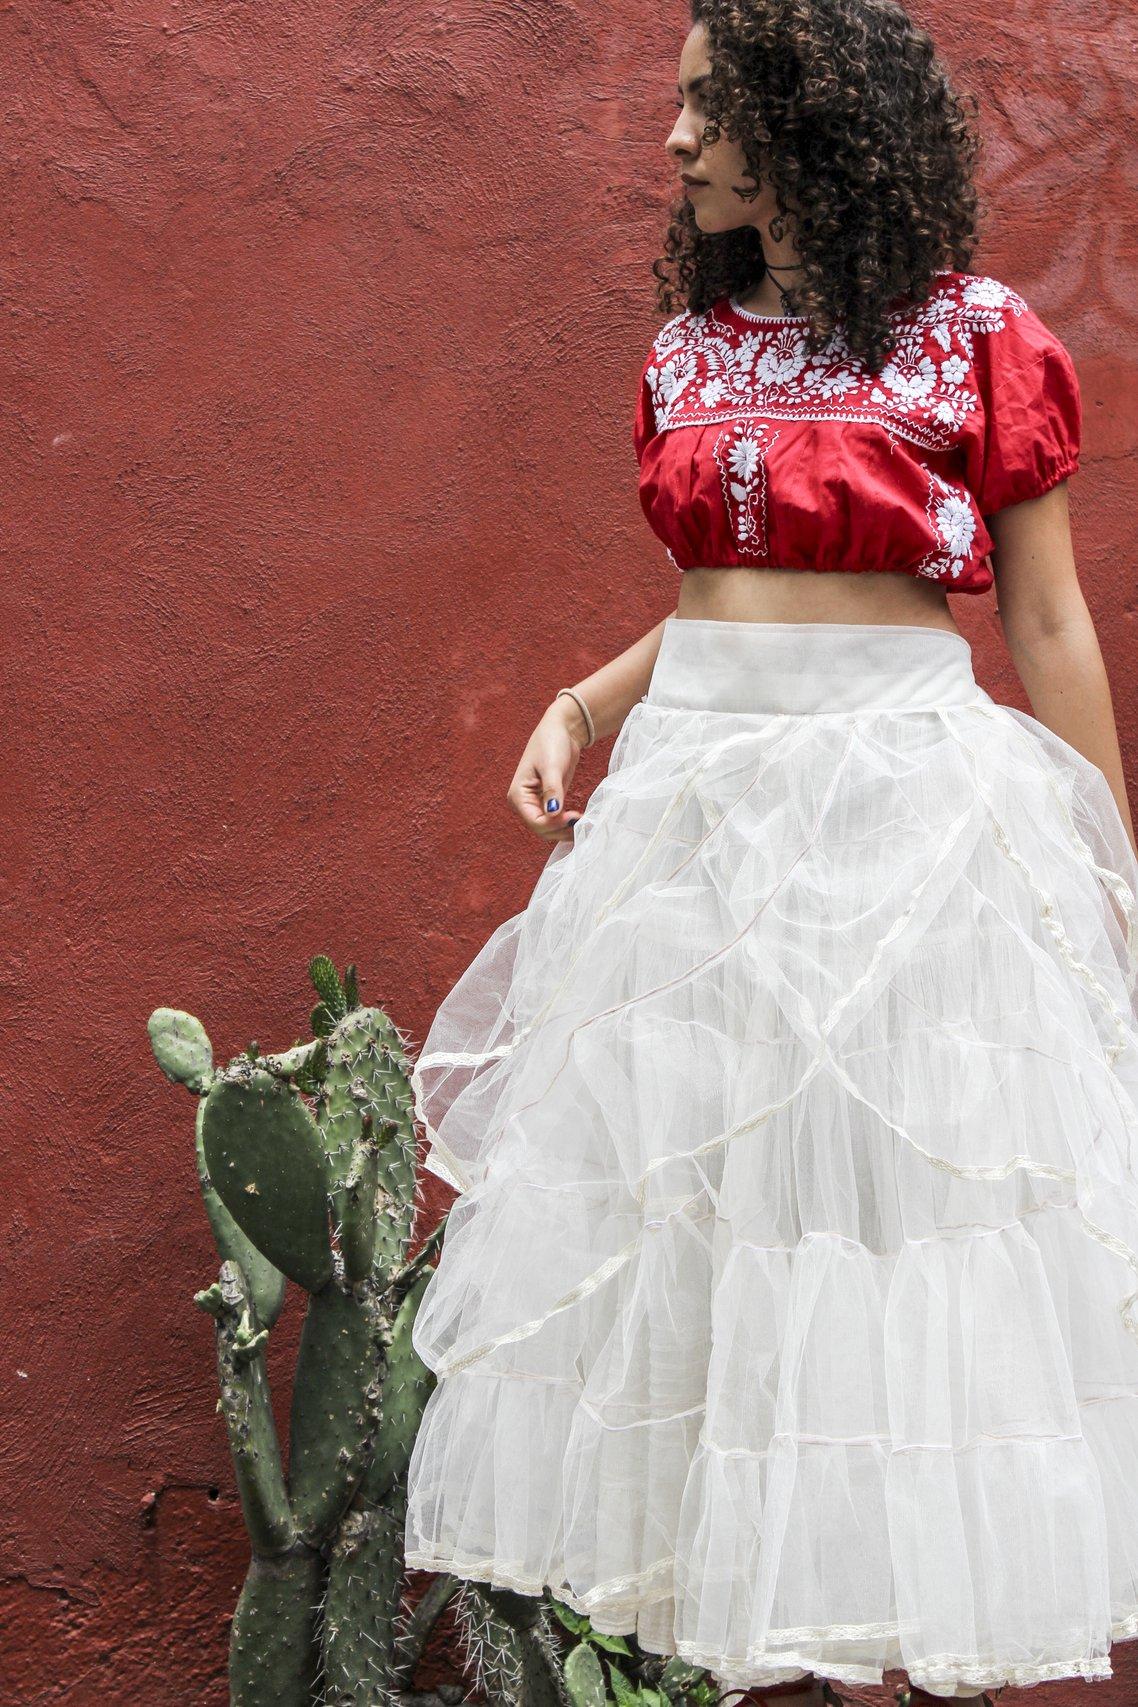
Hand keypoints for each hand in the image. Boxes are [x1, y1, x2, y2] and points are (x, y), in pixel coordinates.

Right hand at [506, 699, 589, 842]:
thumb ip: (552, 790)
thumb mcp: (552, 766)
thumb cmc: (552, 743)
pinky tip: (580, 820)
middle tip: (582, 823)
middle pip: (541, 829)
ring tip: (583, 824)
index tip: (574, 816)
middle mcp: (523, 803)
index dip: (554, 824)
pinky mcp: (547, 802)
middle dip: (560, 830)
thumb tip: (553, 813)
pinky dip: (566, 824)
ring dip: (564, 830)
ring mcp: (534, 804)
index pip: (534, 821)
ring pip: (548, 828)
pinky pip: (555, 821)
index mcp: (518, 795)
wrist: (561, 730)